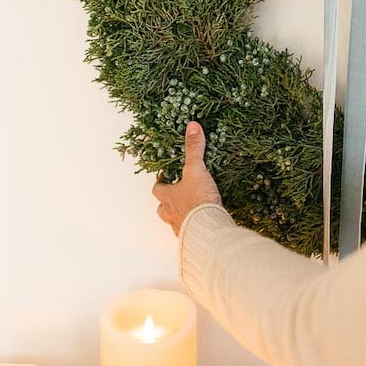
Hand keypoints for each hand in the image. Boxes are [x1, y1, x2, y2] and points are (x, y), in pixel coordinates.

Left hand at [152, 121, 222, 235]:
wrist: (208, 231)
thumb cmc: (197, 200)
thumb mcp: (196, 170)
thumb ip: (194, 149)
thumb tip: (192, 126)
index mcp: (167, 197)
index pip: (157, 188)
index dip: (160, 182)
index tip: (165, 176)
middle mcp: (170, 214)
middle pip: (162, 209)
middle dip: (167, 202)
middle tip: (176, 195)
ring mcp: (181, 228)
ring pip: (174, 222)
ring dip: (179, 216)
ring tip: (189, 211)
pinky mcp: (193, 238)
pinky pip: (190, 233)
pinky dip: (193, 227)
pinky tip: (202, 224)